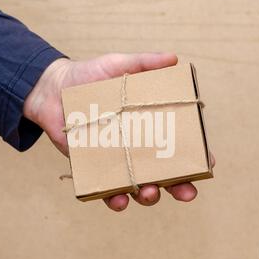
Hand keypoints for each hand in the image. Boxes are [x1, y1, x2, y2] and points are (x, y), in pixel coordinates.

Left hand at [24, 53, 214, 210]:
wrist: (52, 89)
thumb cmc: (88, 76)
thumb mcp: (118, 65)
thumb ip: (144, 63)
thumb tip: (174, 59)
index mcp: (148, 125)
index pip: (177, 144)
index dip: (194, 157)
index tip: (207, 164)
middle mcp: (136, 147)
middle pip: (164, 172)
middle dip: (179, 186)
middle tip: (187, 192)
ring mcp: (115, 160)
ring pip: (138, 186)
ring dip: (149, 195)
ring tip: (151, 192)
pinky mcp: (92, 168)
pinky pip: (106, 190)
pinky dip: (114, 199)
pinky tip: (120, 200)